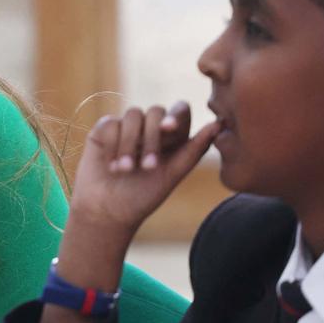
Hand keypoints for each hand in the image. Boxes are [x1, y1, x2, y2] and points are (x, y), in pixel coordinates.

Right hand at [57, 103, 220, 289]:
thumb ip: (195, 150)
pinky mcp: (105, 129)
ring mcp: (127, 126)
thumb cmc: (143, 197)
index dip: (176, 115)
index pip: (180, 111)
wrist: (108, 212)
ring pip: (133, 115)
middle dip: (152, 138)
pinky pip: (111, 123)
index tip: (170, 128)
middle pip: (157, 112)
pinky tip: (111, 166)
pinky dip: (113, 145)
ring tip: (125, 170)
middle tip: (147, 167)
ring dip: (130, 143)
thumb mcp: (173, 175)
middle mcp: (150, 127)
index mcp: (173, 136)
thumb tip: (218, 124)